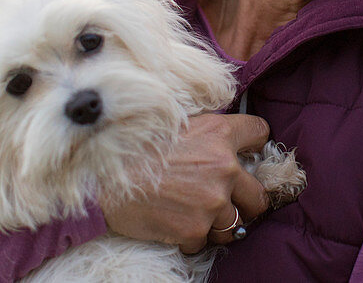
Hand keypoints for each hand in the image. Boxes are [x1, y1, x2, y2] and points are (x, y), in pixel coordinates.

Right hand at [101, 113, 271, 252]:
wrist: (103, 175)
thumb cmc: (134, 144)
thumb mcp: (175, 122)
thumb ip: (205, 130)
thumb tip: (221, 136)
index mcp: (220, 134)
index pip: (259, 132)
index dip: (254, 143)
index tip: (247, 151)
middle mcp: (224, 168)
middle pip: (259, 195)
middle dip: (246, 200)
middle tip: (228, 200)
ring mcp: (212, 202)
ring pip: (235, 225)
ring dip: (218, 223)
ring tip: (195, 214)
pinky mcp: (194, 230)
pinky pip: (203, 241)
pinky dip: (191, 236)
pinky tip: (173, 222)